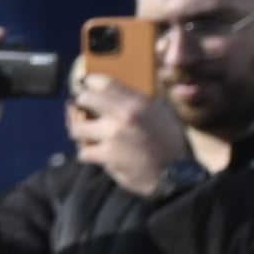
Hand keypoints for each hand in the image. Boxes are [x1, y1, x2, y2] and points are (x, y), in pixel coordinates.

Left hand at [66, 70, 187, 202]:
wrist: (175, 173)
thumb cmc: (169, 143)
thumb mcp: (161, 114)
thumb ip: (139, 103)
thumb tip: (118, 93)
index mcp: (139, 103)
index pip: (105, 83)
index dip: (91, 80)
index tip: (86, 83)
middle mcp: (124, 116)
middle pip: (85, 99)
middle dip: (81, 104)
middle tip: (83, 108)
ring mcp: (113, 136)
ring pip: (78, 128)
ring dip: (81, 131)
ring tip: (88, 134)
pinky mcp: (107, 155)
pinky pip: (84, 152)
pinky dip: (88, 153)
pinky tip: (96, 153)